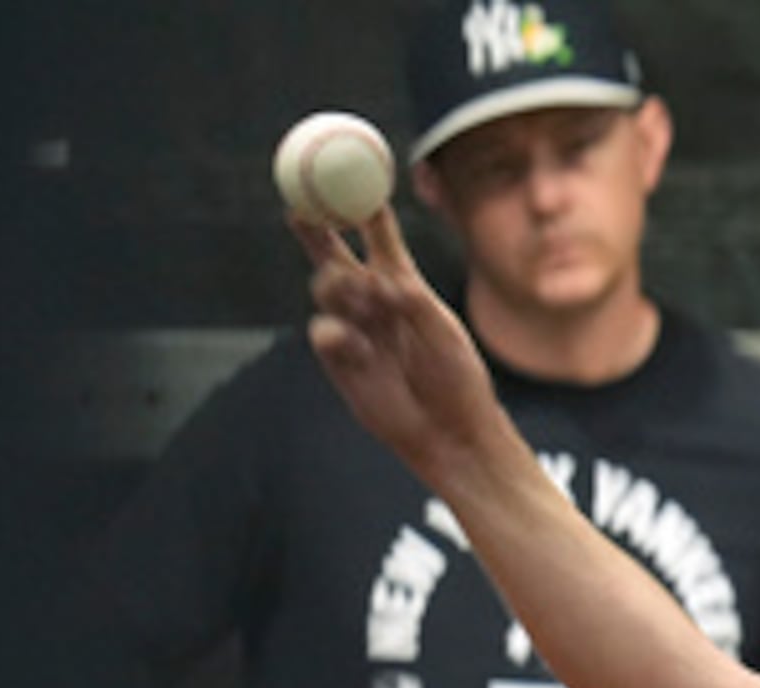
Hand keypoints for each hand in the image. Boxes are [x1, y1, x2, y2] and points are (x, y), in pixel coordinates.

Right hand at [292, 206, 505, 485]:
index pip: (380, 241)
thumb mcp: (441, 330)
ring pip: (327, 288)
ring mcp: (354, 329)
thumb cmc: (457, 380)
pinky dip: (339, 332)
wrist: (450, 432)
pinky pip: (324, 332)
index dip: (367, 212)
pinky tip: (357, 345)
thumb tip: (381, 278)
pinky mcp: (339, 360)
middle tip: (303, 207)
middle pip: (335, 255)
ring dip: (339, 284)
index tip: (358, 182)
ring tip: (363, 296)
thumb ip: (410, 300)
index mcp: (404, 288)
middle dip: (317, 228)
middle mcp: (374, 303)